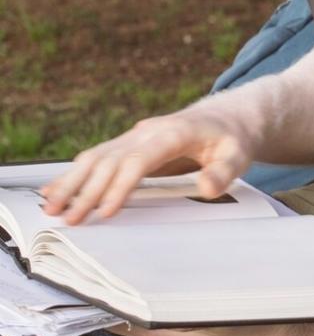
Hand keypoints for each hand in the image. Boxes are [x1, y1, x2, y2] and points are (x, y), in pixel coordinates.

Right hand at [41, 108, 252, 223]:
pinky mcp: (129, 144)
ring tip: (51, 207)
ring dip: (72, 182)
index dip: (120, 186)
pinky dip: (75, 174)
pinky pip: (97, 157)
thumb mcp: (239, 154)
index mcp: (173, 133)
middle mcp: (148, 132)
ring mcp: (136, 136)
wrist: (227, 117)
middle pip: (110, 160)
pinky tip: (54, 189)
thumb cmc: (232, 138)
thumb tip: (207, 188)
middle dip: (87, 190)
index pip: (138, 161)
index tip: (105, 211)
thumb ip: (225, 171)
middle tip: (69, 219)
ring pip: (96, 157)